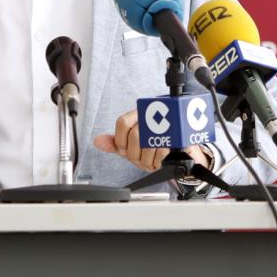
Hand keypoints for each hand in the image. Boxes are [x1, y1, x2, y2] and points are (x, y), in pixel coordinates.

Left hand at [93, 109, 210, 171]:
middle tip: (140, 156)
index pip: (122, 123)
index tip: (125, 149)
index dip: (121, 140)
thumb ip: (114, 144)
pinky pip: (162, 151)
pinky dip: (158, 161)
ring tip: (151, 158)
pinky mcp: (178, 136)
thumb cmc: (152, 150)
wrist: (178, 156)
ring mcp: (166, 125)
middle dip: (135, 154)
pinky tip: (159, 160)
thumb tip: (98, 141)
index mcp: (138, 116)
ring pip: (148, 145)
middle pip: (135, 136)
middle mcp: (152, 117)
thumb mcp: (131, 147)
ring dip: (147, 160)